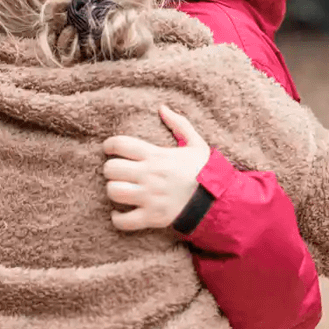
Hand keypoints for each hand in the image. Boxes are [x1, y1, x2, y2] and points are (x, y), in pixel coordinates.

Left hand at [101, 105, 210, 230]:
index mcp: (157, 156)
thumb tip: (162, 107)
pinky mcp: (152, 217)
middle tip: (116, 171)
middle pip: (111, 169)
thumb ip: (179, 124)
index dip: (109, 144)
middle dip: (110, 169)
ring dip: (112, 190)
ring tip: (119, 189)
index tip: (108, 148)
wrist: (220, 201)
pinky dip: (117, 218)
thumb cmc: (205, 171)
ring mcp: (150, 198)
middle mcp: (150, 176)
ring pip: (114, 192)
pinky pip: (124, 221)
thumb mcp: (196, 144)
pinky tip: (119, 213)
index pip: (120, 144)